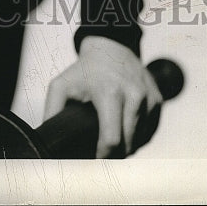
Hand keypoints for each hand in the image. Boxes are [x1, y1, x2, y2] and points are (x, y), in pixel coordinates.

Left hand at [43, 36, 162, 157]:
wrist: (109, 46)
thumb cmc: (84, 70)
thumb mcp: (62, 86)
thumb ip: (52, 112)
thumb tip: (49, 138)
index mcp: (109, 92)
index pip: (112, 140)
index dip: (103, 156)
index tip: (95, 159)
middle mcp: (133, 95)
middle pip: (129, 144)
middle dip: (115, 154)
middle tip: (101, 150)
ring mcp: (148, 97)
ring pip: (141, 140)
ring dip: (128, 146)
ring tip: (112, 139)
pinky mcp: (157, 99)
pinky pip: (151, 131)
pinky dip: (139, 136)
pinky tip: (125, 129)